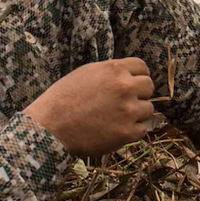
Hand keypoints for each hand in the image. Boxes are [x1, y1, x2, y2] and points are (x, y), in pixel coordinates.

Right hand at [23, 58, 154, 158]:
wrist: (50, 126)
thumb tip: (128, 76)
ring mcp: (128, 110)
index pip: (143, 67)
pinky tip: (117, 130)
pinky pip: (142, 130)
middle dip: (140, 94)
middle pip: (149, 87)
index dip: (138, 76)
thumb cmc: (63, 98)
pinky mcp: (127, 132)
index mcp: (114, 69)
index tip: (134, 85)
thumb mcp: (86, 73)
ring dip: (137, 114)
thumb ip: (110, 72)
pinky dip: (132, 131)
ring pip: (148, 109)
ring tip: (118, 118)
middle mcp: (125, 87)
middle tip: (126, 103)